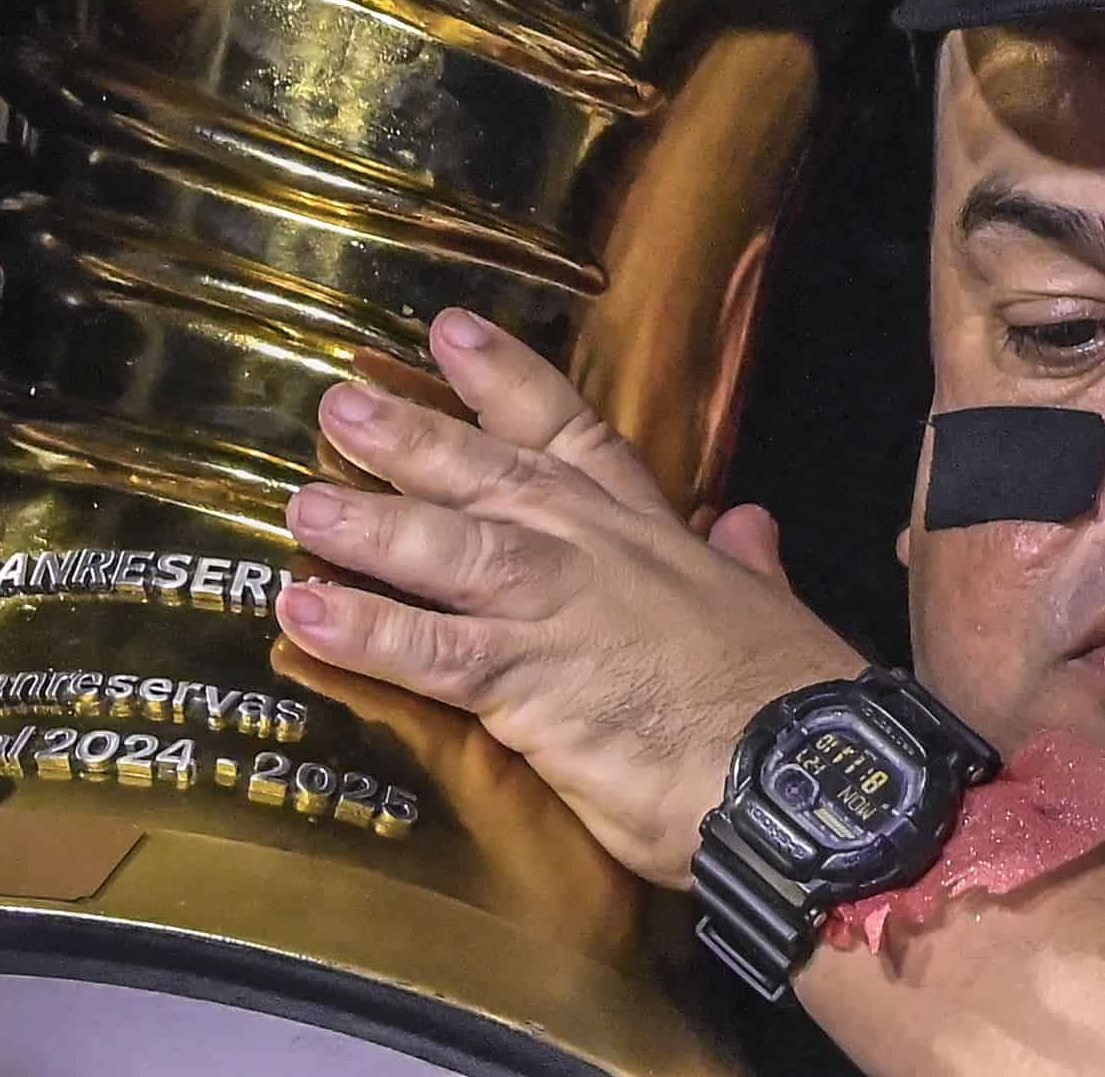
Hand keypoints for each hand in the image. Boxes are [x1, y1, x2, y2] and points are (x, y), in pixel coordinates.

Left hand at [270, 307, 870, 883]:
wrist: (806, 773)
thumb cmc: (791, 701)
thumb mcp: (770, 607)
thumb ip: (745, 560)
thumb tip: (748, 523)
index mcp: (650, 531)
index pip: (571, 433)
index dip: (506, 381)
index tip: (449, 331)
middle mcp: (594, 551)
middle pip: (488, 473)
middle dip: (410, 434)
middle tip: (338, 398)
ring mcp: (556, 609)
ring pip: (445, 547)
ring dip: (366, 523)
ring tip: (297, 505)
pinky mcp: (529, 683)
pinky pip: (427, 649)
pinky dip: (364, 629)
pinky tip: (303, 615)